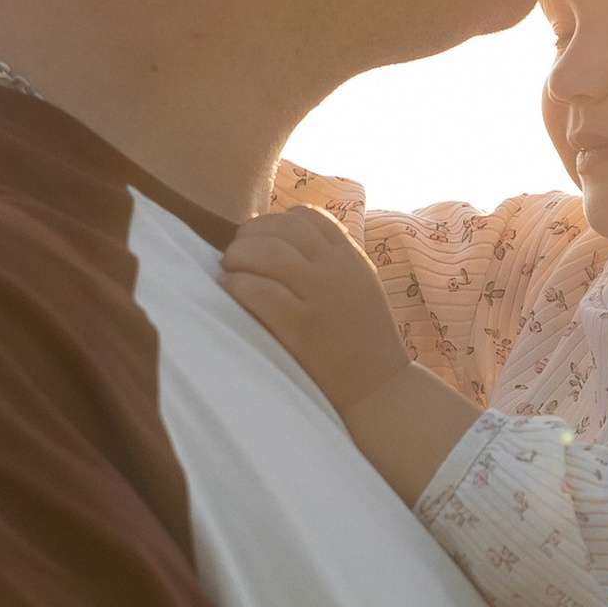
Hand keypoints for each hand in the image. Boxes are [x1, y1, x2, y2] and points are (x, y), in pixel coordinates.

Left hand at [221, 205, 407, 412]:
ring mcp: (321, 297)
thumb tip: (280, 238)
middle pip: (283, 229)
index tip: (258, 237)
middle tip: (235, 254)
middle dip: (249, 235)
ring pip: (268, 253)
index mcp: (350, 258)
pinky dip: (237, 285)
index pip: (308, 217)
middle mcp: (336, 271)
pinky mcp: (303, 328)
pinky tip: (227, 289)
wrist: (380, 390)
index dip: (274, 220)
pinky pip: (260, 292)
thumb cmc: (360, 340)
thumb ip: (331, 262)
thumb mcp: (358, 287)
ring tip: (228, 270)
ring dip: (238, 256)